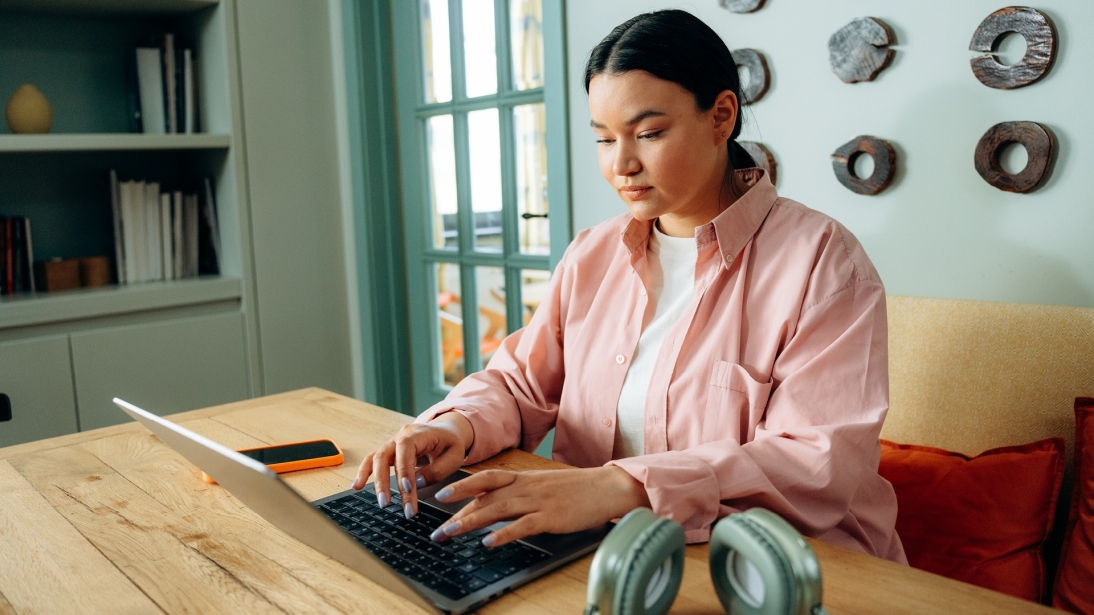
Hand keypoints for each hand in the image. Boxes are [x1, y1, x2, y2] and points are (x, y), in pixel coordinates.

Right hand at [352, 412, 473, 517]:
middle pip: (385, 456)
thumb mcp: (454, 456)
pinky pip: (372, 460)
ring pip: (375, 459)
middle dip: (385, 483)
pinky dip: (364, 473)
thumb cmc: (451, 443)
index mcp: (418, 433)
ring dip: (374, 481)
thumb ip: (437, 470)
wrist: (447, 430)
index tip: (408, 491)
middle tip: (388, 505)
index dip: (404, 471)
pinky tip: (357, 486)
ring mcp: (392, 443)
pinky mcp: (389, 452)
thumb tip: (417, 483)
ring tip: (379, 501)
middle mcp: (401, 436)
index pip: (405, 452)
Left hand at [426, 466, 650, 547]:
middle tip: (436, 528)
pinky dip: (504, 534)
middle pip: (485, 497)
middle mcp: (526, 487)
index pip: (486, 480)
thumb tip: (498, 505)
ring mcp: (538, 501)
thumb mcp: (544, 485)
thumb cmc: (577, 489)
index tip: (440, 496)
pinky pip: (522, 526)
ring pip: (497, 510)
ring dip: (470, 522)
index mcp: (524, 478)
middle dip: (457, 512)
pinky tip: (488, 542)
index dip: (462, 486)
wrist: (607, 487)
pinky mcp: (551, 517)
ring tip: (450, 534)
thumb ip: (521, 493)